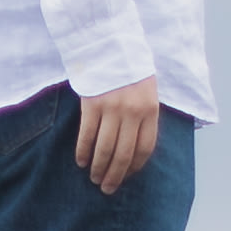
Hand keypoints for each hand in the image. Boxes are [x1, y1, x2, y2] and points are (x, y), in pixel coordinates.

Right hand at [74, 77, 162, 195]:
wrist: (109, 42)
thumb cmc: (129, 68)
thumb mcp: (147, 90)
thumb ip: (144, 115)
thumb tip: (135, 146)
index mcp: (150, 110)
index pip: (145, 148)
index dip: (135, 166)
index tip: (127, 176)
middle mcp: (133, 112)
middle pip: (124, 153)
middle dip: (115, 174)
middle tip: (107, 188)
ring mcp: (111, 108)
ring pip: (105, 148)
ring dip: (98, 167)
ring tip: (93, 178)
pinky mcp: (91, 104)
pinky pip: (87, 134)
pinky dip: (83, 151)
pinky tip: (81, 161)